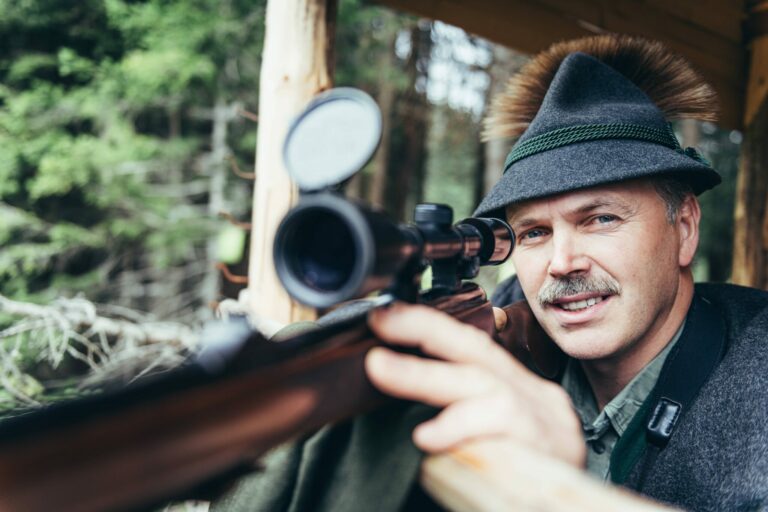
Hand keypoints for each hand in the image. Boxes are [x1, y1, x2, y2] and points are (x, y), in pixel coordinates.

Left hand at [365, 303, 584, 467]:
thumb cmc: (523, 485)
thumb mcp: (491, 444)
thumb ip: (462, 416)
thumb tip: (407, 403)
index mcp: (524, 395)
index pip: (476, 349)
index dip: (429, 327)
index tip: (387, 316)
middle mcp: (539, 401)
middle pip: (479, 353)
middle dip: (425, 329)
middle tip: (380, 319)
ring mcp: (549, 422)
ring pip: (482, 384)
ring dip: (423, 375)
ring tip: (378, 367)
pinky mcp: (551, 447)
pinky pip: (500, 422)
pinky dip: (458, 425)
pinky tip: (428, 436)